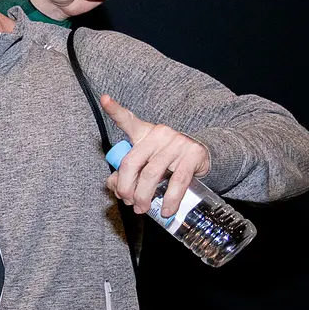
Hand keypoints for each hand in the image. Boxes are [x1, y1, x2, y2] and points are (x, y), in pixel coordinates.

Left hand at [101, 94, 209, 218]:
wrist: (204, 157)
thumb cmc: (169, 161)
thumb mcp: (147, 163)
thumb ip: (128, 172)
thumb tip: (115, 187)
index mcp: (144, 133)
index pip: (127, 120)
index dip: (114, 110)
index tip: (104, 99)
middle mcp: (159, 134)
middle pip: (131, 162)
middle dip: (124, 186)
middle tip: (127, 200)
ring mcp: (176, 143)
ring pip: (151, 174)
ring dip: (143, 197)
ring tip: (141, 208)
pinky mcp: (192, 155)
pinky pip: (177, 182)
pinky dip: (169, 200)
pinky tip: (166, 210)